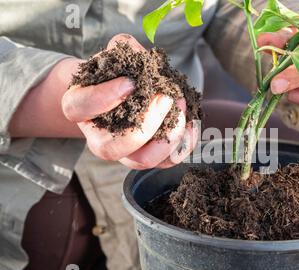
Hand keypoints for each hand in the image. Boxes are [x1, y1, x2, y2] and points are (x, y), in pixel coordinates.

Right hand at [62, 34, 198, 168]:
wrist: (128, 91)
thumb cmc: (119, 72)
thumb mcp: (117, 53)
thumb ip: (126, 49)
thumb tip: (145, 60)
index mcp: (80, 109)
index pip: (78, 108)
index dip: (103, 97)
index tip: (129, 83)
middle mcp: (99, 138)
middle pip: (111, 148)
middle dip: (144, 124)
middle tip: (165, 97)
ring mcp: (125, 152)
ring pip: (142, 160)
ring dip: (168, 136)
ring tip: (181, 105)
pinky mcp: (149, 157)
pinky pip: (167, 161)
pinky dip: (184, 143)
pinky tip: (192, 121)